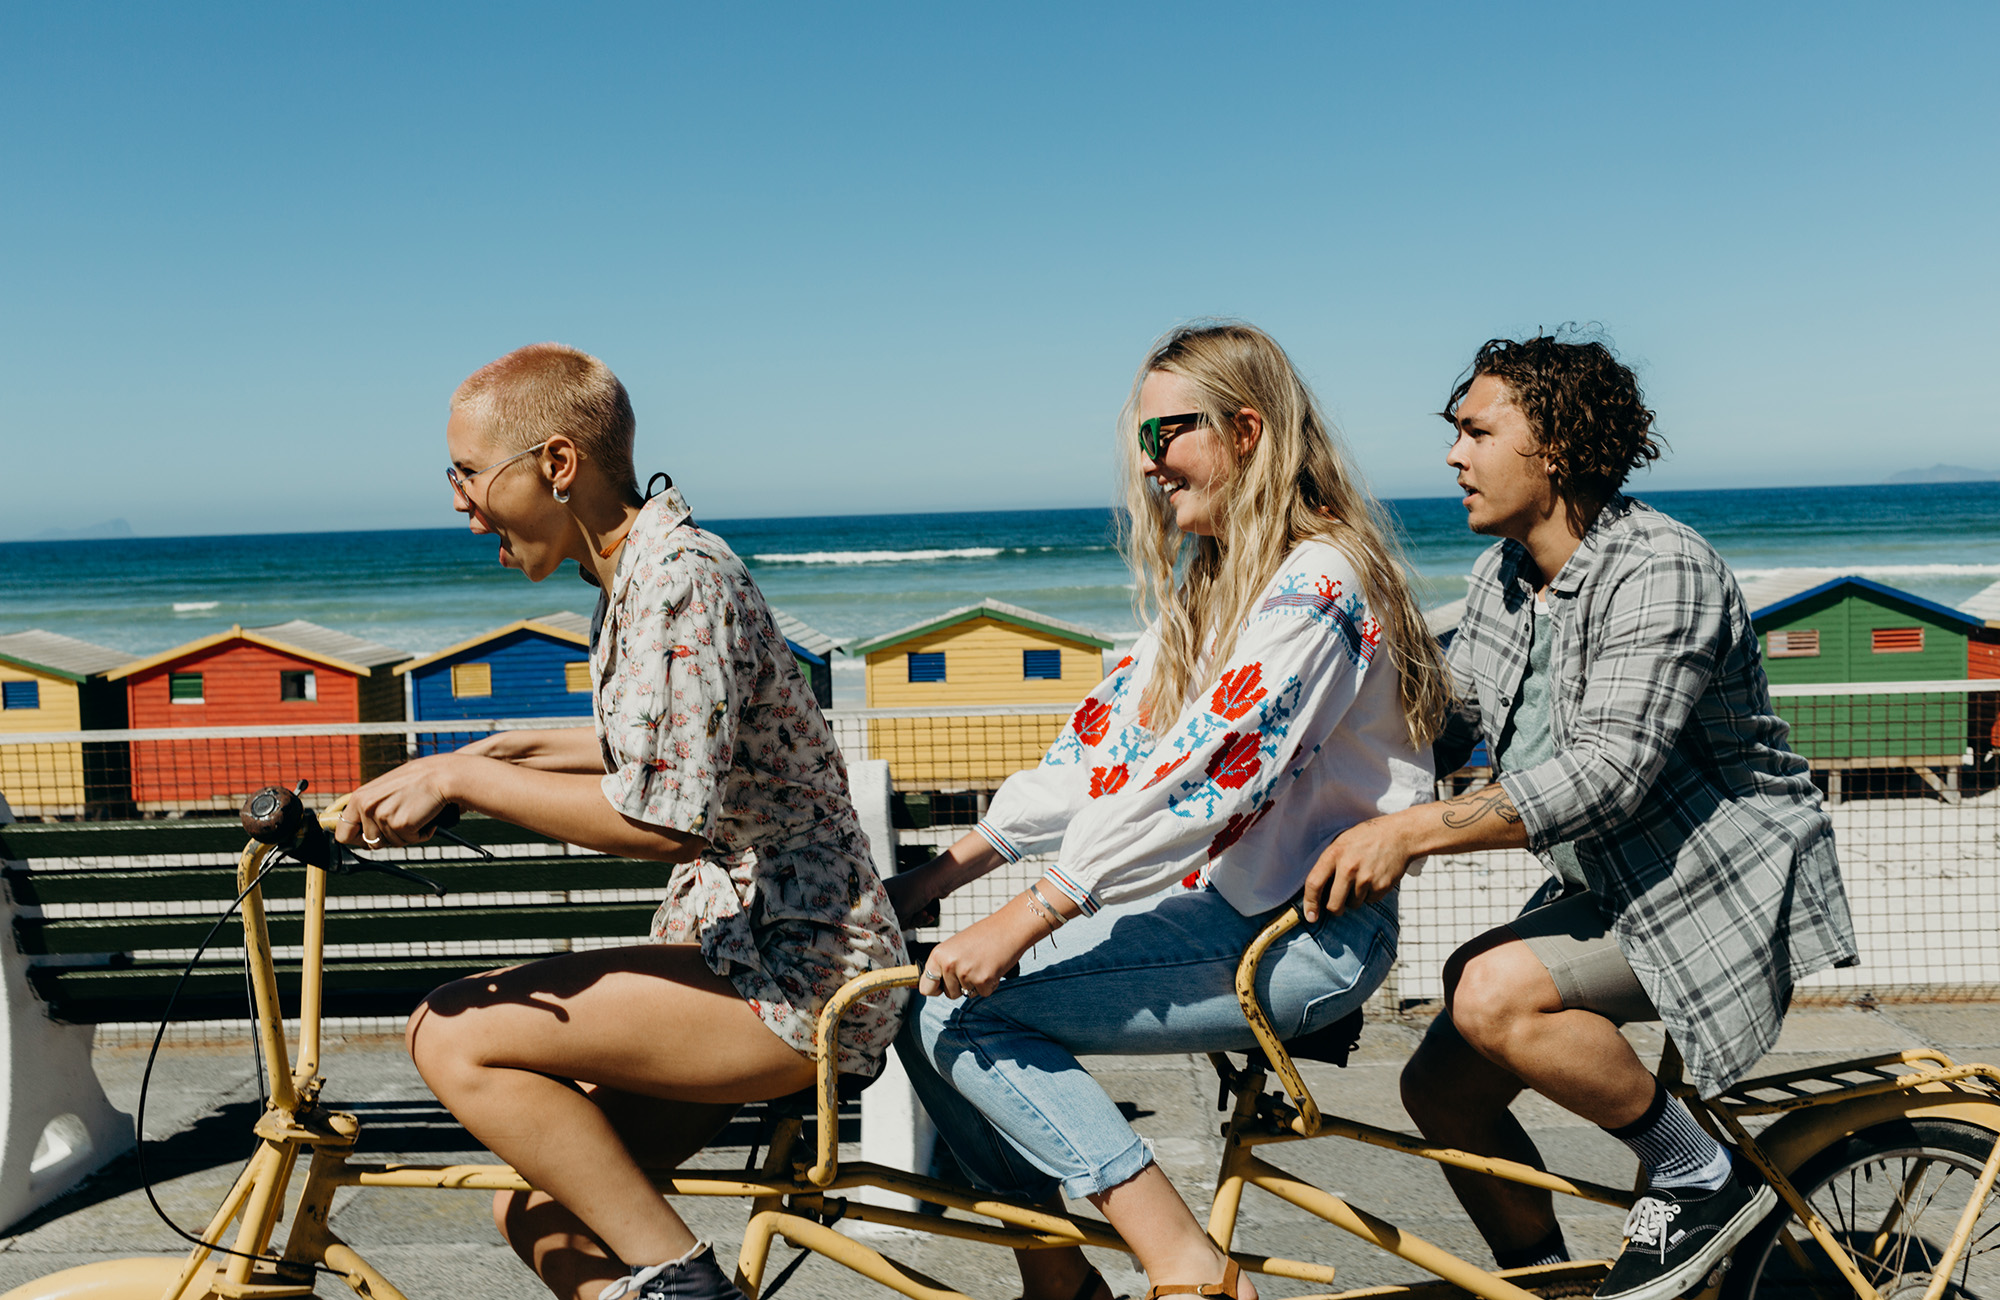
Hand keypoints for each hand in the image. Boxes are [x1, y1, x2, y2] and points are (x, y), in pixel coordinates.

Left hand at [333, 756, 455, 850]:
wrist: (443, 775)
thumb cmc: (419, 780)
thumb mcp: (385, 789)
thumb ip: (371, 807)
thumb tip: (364, 832)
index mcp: (359, 797)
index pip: (343, 833)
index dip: (358, 840)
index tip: (370, 839)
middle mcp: (366, 807)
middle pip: (369, 843)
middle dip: (387, 839)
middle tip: (402, 823)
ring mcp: (382, 816)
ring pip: (392, 843)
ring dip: (407, 834)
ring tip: (416, 814)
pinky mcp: (400, 824)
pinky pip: (410, 841)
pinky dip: (421, 834)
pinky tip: (425, 816)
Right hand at [885, 855, 950, 928]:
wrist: (941, 877)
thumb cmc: (918, 889)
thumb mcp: (903, 909)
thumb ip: (893, 922)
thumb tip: (887, 931)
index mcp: (884, 891)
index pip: (878, 911)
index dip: (886, 920)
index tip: (894, 926)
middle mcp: (892, 893)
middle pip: (893, 917)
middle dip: (906, 920)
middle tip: (914, 917)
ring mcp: (904, 896)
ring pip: (905, 917)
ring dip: (916, 919)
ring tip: (925, 914)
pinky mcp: (915, 899)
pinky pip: (914, 914)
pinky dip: (922, 917)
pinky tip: (930, 916)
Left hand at [919, 904, 1040, 999]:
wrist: (1009, 928)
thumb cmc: (983, 936)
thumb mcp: (955, 947)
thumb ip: (944, 965)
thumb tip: (933, 988)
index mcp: (938, 954)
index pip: (925, 987)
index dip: (936, 989)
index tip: (943, 986)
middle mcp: (949, 964)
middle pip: (949, 994)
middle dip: (961, 986)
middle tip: (973, 966)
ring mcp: (966, 973)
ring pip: (967, 994)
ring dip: (976, 984)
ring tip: (983, 963)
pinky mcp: (983, 980)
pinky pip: (983, 993)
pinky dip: (990, 985)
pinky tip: (993, 967)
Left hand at [1301, 816, 1416, 921]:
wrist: (1399, 835)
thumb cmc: (1366, 838)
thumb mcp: (1341, 843)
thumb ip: (1328, 864)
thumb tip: (1316, 892)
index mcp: (1334, 854)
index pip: (1314, 884)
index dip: (1310, 903)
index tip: (1310, 916)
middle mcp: (1349, 867)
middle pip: (1334, 904)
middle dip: (1334, 909)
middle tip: (1337, 905)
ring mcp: (1366, 878)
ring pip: (1353, 904)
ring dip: (1354, 898)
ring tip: (1361, 879)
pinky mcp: (1382, 886)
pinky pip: (1370, 901)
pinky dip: (1370, 895)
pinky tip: (1374, 878)